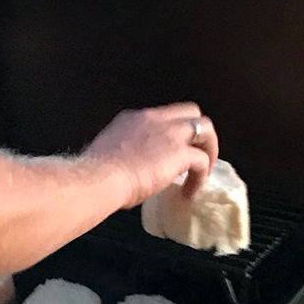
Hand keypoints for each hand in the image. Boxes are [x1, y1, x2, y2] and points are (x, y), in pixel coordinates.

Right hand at [81, 105, 218, 209]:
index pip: (161, 117)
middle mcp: (154, 119)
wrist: (99, 178)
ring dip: (208, 148)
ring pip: (205, 128)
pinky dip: (200, 177)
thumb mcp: (107, 152)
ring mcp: (169, 134)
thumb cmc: (95, 172)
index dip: (170, 132)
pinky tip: (190, 192)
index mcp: (133, 118)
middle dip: (197, 132)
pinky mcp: (180, 153)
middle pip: (190, 112)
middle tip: (195, 154)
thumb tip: (124, 166)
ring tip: (204, 170)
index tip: (167, 152)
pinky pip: (202, 161)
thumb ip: (121, 151)